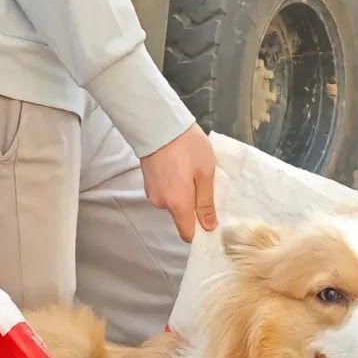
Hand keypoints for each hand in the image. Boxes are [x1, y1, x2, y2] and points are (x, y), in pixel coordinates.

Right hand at [140, 124, 217, 242]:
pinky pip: (165, 192)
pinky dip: (173, 185)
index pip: (187, 234)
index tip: (210, 221)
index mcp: (178, 204)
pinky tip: (178, 168)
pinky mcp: (147, 183)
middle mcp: (162, 203)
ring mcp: (152, 193)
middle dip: (193, 206)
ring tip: (190, 171)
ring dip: (183, 194)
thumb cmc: (187, 147)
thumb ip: (206, 202)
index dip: (200, 232)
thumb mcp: (205, 173)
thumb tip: (208, 227)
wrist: (157, 123)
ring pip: (173, 202)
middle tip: (204, 184)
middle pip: (181, 216)